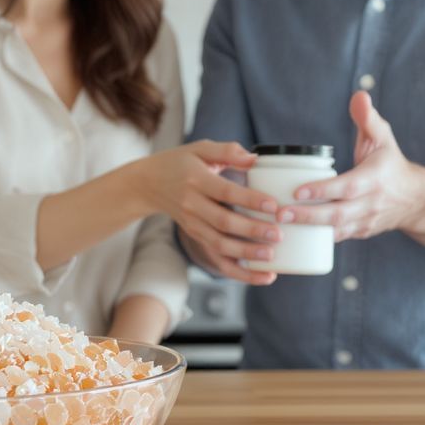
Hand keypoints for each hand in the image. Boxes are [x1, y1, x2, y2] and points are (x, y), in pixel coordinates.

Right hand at [137, 140, 281, 284]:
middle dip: (251, 231)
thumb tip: (256, 159)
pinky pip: (216, 258)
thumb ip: (228, 151)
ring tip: (270, 256)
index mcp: (196, 180)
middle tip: (277, 234)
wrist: (147, 184)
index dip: (249, 200)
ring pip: (219, 245)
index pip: (225, 192)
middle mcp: (192, 204)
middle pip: (223, 223)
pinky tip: (260, 276)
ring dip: (245, 254)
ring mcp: (192, 224)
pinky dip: (238, 271)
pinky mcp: (194, 236)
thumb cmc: (179, 163)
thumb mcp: (200, 148)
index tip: (273, 205)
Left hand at [277, 92, 423, 240]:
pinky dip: (314, 242)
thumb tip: (358, 95)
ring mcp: (364, 222)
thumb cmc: (391, 165)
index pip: (348, 187)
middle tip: (279, 213)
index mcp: (375, 179)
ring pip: (334, 230)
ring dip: (307, 230)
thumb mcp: (383, 138)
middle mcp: (370, 204)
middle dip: (307, 215)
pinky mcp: (358, 233)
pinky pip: (335, 239)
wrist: (415, 200)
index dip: (323, 190)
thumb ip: (368, 118)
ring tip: (278, 226)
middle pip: (337, 214)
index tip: (298, 190)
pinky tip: (291, 238)